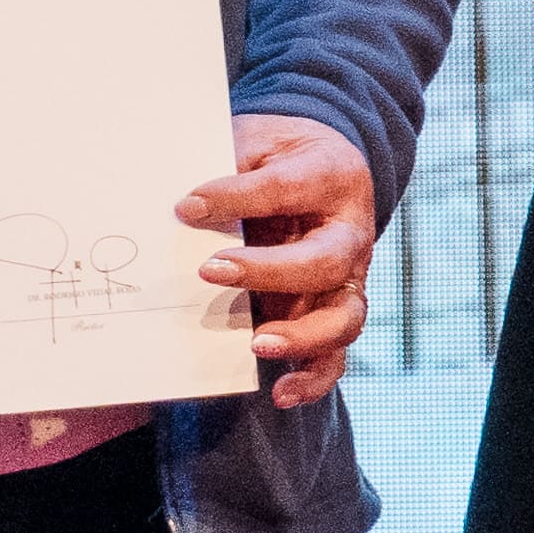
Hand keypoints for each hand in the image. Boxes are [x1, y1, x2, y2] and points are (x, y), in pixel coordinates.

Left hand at [179, 112, 376, 408]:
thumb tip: (182, 208)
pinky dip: (312, 379)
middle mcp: (352, 232)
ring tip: (257, 343)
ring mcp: (348, 279)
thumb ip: (229, 169)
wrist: (318, 163)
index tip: (187, 205)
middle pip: (326, 261)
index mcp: (333, 176)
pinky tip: (280, 392)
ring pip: (343, 317)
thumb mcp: (255, 141)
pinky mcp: (333, 312)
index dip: (235, 197)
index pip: (286, 189)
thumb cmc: (276, 154)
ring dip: (300, 336)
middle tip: (211, 271)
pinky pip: (335, 355)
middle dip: (267, 272)